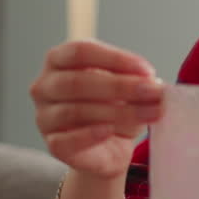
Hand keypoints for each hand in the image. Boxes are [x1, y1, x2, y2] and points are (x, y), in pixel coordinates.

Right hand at [31, 40, 163, 179]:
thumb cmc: (116, 106)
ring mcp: (44, 117)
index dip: (115, 59)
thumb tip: (154, 85)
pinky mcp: (53, 144)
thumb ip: (137, 82)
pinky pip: (66, 140)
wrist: (110, 147)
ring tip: (151, 113)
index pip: (81, 51)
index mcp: (60, 60)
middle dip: (120, 86)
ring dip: (118, 112)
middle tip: (153, 92)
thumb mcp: (129, 89)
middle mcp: (45, 86)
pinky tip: (110, 131)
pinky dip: (89, 135)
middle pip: (76, 81)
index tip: (147, 71)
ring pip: (75, 111)